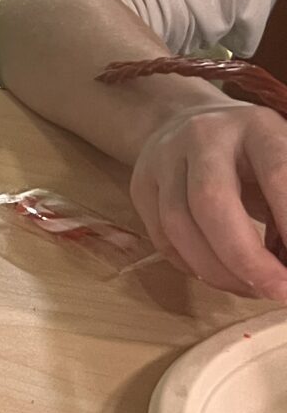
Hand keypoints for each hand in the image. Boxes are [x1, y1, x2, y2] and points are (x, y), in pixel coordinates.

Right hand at [130, 103, 286, 298]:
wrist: (188, 120)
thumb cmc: (253, 152)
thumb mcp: (283, 161)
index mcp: (256, 126)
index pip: (277, 174)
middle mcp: (203, 135)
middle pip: (212, 202)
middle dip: (246, 259)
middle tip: (277, 292)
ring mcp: (163, 159)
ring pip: (178, 225)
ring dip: (218, 272)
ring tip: (251, 290)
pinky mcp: (140, 184)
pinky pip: (161, 239)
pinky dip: (193, 267)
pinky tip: (222, 277)